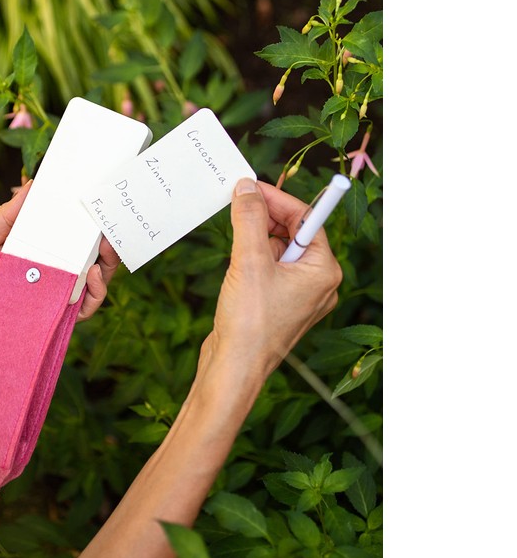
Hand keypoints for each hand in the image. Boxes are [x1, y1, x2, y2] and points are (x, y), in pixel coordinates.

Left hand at [0, 180, 120, 320]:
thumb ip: (9, 214)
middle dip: (107, 246)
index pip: (71, 242)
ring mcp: (52, 298)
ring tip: (106, 252)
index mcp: (37, 255)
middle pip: (89, 262)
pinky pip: (83, 310)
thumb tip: (31, 184)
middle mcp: (49, 278)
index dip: (91, 229)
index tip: (100, 210)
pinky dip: (94, 294)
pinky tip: (92, 275)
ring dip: (107, 267)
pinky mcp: (53, 318)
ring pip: (92, 285)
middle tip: (112, 230)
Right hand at [194, 178, 342, 412]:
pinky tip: (236, 266)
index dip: (277, 200)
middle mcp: (317, 283)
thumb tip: (246, 188)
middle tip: (237, 204)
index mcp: (323, 271)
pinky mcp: (278, 306)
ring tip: (235, 240)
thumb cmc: (250, 323)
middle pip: (293, 233)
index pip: (306, 219)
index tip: (250, 187)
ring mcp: (298, 296)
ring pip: (278, 251)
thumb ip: (249, 219)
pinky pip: (269, 270)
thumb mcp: (249, 262)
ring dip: (256, 239)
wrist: (234, 370)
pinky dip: (252, 260)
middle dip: (265, 218)